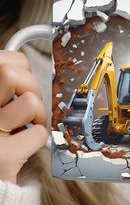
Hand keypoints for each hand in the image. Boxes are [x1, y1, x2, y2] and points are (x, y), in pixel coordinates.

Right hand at [0, 50, 47, 183]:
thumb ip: (3, 90)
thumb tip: (23, 71)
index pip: (8, 60)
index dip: (22, 70)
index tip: (21, 85)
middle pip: (14, 74)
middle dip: (33, 88)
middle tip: (29, 105)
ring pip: (30, 102)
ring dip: (38, 115)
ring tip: (26, 126)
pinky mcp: (3, 157)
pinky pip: (38, 133)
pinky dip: (37, 138)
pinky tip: (25, 144)